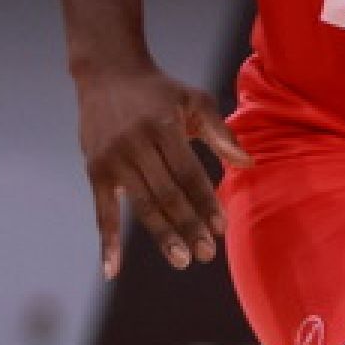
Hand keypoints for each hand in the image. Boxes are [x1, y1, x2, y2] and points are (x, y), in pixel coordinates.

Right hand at [74, 66, 252, 277]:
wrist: (109, 73)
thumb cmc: (160, 90)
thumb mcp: (195, 100)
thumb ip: (221, 133)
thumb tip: (248, 164)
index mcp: (163, 127)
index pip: (189, 174)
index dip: (206, 203)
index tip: (221, 228)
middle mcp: (136, 145)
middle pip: (166, 194)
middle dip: (188, 226)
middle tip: (206, 254)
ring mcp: (113, 159)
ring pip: (141, 206)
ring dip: (162, 236)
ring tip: (182, 260)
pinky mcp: (95, 170)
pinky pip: (102, 212)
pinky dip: (107, 243)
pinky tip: (113, 270)